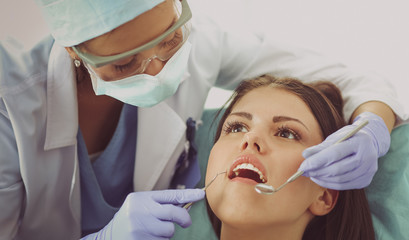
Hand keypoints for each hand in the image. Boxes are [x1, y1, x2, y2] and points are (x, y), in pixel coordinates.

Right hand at [82, 189, 204, 239]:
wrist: (108, 237)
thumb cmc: (130, 219)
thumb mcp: (141, 205)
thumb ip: (161, 204)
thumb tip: (187, 203)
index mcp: (141, 198)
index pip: (170, 195)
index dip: (188, 195)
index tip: (202, 195)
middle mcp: (140, 211)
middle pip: (173, 213)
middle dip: (183, 218)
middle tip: (186, 222)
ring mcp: (139, 228)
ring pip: (168, 231)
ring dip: (167, 233)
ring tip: (155, 231)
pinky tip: (148, 238)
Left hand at [299, 112, 390, 189]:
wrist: (369, 143)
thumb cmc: (348, 138)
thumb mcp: (336, 137)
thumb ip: (321, 147)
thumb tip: (305, 155)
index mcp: (360, 141)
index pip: (335, 153)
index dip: (317, 161)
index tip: (303, 166)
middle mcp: (368, 157)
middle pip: (337, 169)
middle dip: (317, 171)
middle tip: (303, 171)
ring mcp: (369, 170)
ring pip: (340, 179)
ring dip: (321, 178)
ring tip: (310, 174)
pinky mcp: (366, 180)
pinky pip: (344, 185)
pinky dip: (329, 183)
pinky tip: (320, 178)